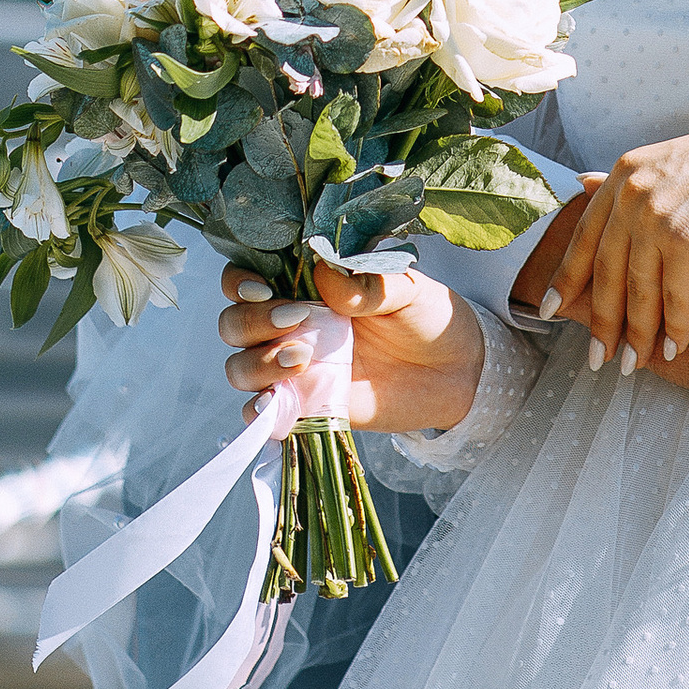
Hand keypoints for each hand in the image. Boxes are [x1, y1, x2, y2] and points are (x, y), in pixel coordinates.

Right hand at [222, 257, 482, 437]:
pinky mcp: (305, 407)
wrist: (455, 372)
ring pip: (240, 368)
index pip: (245, 278)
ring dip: (258, 364)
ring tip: (303, 359)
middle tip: (298, 319)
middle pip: (234, 323)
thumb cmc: (426, 317)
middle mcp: (289, 325)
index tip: (263, 287)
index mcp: (304, 285)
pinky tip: (278, 403)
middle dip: (252, 322)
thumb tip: (327, 274)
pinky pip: (262, 414)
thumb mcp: (406, 289)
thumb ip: (368, 282)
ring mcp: (293, 369)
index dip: (239, 281)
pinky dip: (258, 411)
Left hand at [552, 124, 688, 369]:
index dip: (566, 277)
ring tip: (633, 365)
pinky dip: (675, 330)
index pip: (585, 234)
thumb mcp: (676, 163)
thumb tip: (581, 185)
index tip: (550, 308)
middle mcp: (635, 191)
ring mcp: (661, 217)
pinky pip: (675, 302)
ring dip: (637, 336)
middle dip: (601, 321)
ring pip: (639, 293)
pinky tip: (674, 349)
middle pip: (606, 271)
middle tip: (596, 357)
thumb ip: (633, 182)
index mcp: (627, 171)